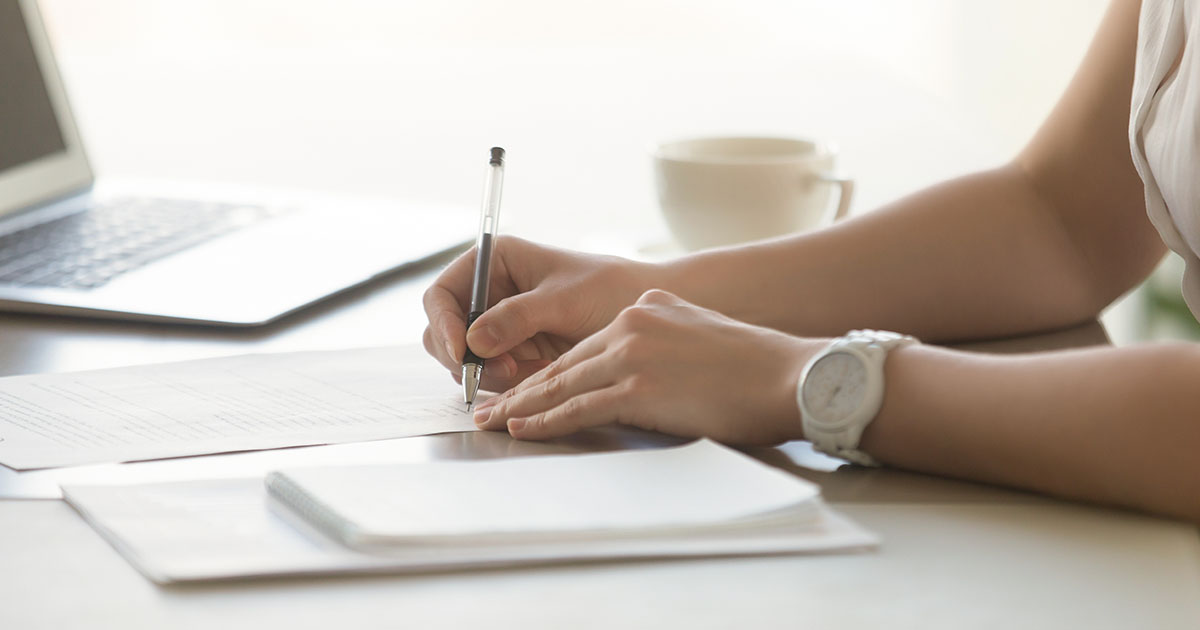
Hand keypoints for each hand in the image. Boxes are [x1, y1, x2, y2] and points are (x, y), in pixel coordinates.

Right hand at [423, 237, 660, 391]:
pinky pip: (490, 377)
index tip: (462, 351)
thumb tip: (475, 340)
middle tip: (503, 373)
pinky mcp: (513, 355)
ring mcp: (498, 327)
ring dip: (488, 375)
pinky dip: (504, 386)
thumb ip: (519, 317)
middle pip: (445, 333)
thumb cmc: (611, 289)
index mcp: (494, 263)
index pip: (442, 295)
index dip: (444, 324)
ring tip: (528, 374)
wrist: (642, 314)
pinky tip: (533, 379)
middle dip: (466, 358)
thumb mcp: (565, 299)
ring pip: (465, 362)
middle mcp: (489, 294)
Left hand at [472, 290, 824, 444]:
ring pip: (562, 385)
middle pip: (565, 364)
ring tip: (493, 422)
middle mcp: (632, 323)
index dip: (549, 370)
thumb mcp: (700, 333)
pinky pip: (578, 408)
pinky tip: (523, 429)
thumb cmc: (755, 367)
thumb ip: (663, 340)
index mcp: (646, 309)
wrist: (788, 376)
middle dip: (523, 389)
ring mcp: (633, 355)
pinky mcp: (638, 387)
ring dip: (522, 407)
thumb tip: (644, 365)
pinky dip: (545, 421)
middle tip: (489, 406)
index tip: (522, 387)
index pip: (586, 346)